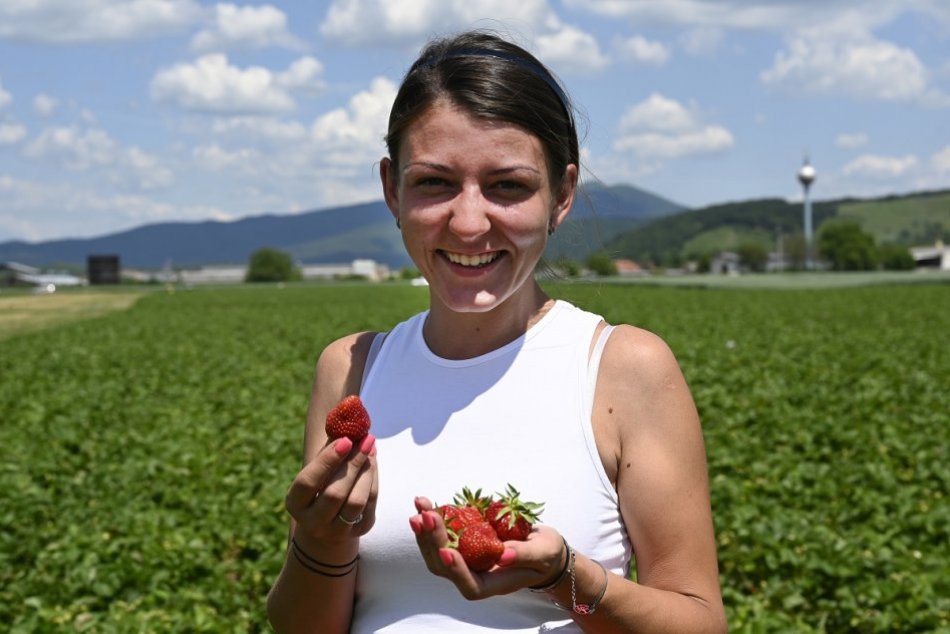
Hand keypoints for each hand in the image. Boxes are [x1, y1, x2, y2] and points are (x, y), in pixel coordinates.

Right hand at [285, 434, 377, 545]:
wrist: (329, 523)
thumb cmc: (321, 486)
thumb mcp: (317, 471)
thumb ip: (328, 451)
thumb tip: (347, 425)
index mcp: (295, 504)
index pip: (308, 482)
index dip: (327, 461)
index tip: (345, 439)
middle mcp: (313, 522)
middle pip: (335, 493)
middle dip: (353, 463)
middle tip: (366, 439)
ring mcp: (337, 530)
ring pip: (356, 501)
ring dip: (366, 471)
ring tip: (370, 447)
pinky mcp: (361, 530)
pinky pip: (371, 502)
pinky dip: (373, 478)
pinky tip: (373, 460)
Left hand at [408, 496, 565, 599]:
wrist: (542, 548)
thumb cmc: (546, 555)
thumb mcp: (543, 553)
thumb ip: (524, 555)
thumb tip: (504, 554)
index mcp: (494, 584)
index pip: (470, 585)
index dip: (456, 571)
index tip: (446, 551)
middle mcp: (475, 574)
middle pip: (445, 567)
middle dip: (433, 541)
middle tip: (425, 516)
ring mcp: (467, 559)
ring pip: (437, 552)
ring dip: (426, 530)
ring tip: (420, 506)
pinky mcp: (464, 544)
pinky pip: (443, 536)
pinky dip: (432, 521)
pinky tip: (425, 505)